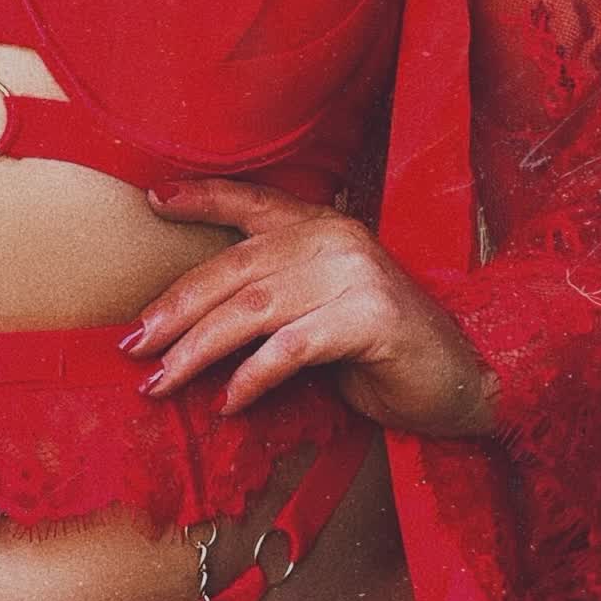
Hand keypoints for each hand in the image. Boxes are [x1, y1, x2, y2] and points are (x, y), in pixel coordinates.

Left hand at [124, 178, 500, 437]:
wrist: (465, 381)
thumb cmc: (383, 354)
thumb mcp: (321, 313)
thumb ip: (275, 302)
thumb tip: (193, 330)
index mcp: (324, 228)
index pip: (254, 203)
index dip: (202, 198)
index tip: (153, 198)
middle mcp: (337, 240)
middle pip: (236, 269)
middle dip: (177, 310)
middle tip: (134, 345)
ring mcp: (356, 276)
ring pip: (253, 310)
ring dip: (199, 350)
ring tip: (162, 381)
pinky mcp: (371, 319)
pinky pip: (292, 348)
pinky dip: (253, 378)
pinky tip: (229, 402)